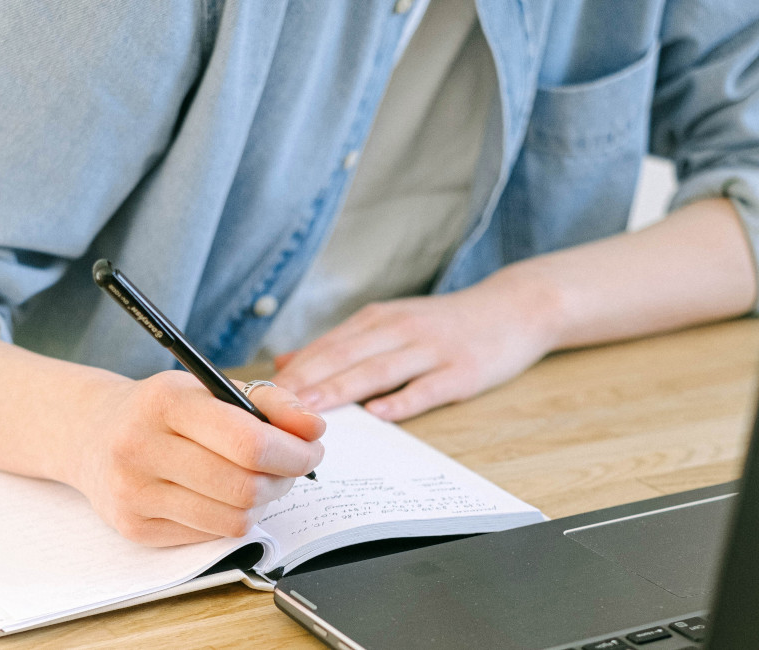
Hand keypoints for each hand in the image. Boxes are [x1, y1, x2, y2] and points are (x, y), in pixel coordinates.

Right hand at [64, 371, 324, 546]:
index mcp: (165, 402)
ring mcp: (134, 493)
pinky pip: (211, 536)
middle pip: (245, 487)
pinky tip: (222, 495)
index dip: (293, 452)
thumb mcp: (209, 388)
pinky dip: (231, 517)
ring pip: (233, 519)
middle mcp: (141, 448)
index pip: (248, 442)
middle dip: (285, 479)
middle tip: (291, 466)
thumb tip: (314, 428)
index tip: (312, 448)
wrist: (91, 434)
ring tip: (259, 480)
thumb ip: (269, 401)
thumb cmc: (162, 410)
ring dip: (262, 502)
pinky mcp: (135, 528)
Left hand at [271, 270, 558, 420]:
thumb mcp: (389, 323)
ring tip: (311, 410)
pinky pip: (428, 387)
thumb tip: (284, 364)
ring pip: (379, 370)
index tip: (261, 394)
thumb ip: (339, 344)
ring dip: (342, 389)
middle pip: (345, 356)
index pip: (327, 346)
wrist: (514, 307)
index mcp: (378, 320)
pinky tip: (380, 414)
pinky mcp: (462, 370)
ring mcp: (432, 349)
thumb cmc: (444, 323)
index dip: (293, 371)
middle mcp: (399, 329)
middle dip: (306, 382)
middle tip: (272, 406)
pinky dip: (403, 400)